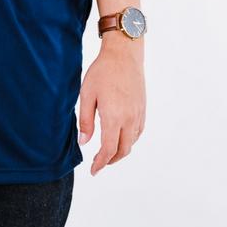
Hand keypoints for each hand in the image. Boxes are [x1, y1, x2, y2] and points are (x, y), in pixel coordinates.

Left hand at [78, 34, 145, 175]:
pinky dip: (129, 140)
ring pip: (132, 142)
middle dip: (111, 160)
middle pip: (123, 150)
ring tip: (108, 152)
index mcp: (114, 117)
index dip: (101, 163)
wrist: (123, 55)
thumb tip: (84, 142)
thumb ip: (85, 120)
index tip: (93, 170)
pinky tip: (120, 137)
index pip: (108, 149)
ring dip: (121, 151)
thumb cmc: (102, 72)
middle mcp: (129, 119)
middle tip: (99, 163)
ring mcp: (138, 114)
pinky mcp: (143, 109)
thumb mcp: (87, 94)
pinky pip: (138, 132)